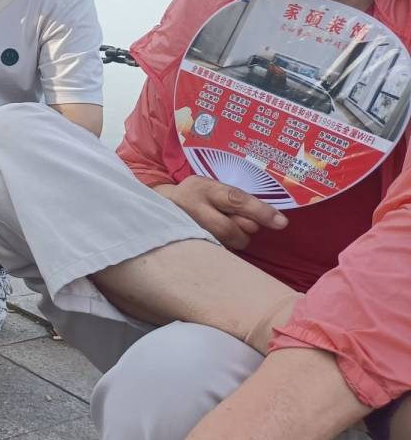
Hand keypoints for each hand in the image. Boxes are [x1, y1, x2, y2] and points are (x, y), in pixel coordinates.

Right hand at [156, 176, 286, 249]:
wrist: (158, 205)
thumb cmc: (195, 195)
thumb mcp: (211, 187)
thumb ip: (233, 199)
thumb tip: (264, 218)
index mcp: (202, 188)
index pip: (236, 200)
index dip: (260, 211)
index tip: (281, 223)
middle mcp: (192, 208)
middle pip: (230, 228)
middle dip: (245, 230)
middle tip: (247, 225)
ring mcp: (186, 229)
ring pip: (224, 243)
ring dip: (236, 239)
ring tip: (227, 228)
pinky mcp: (184, 245)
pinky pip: (215, 251)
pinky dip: (224, 246)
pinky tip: (217, 237)